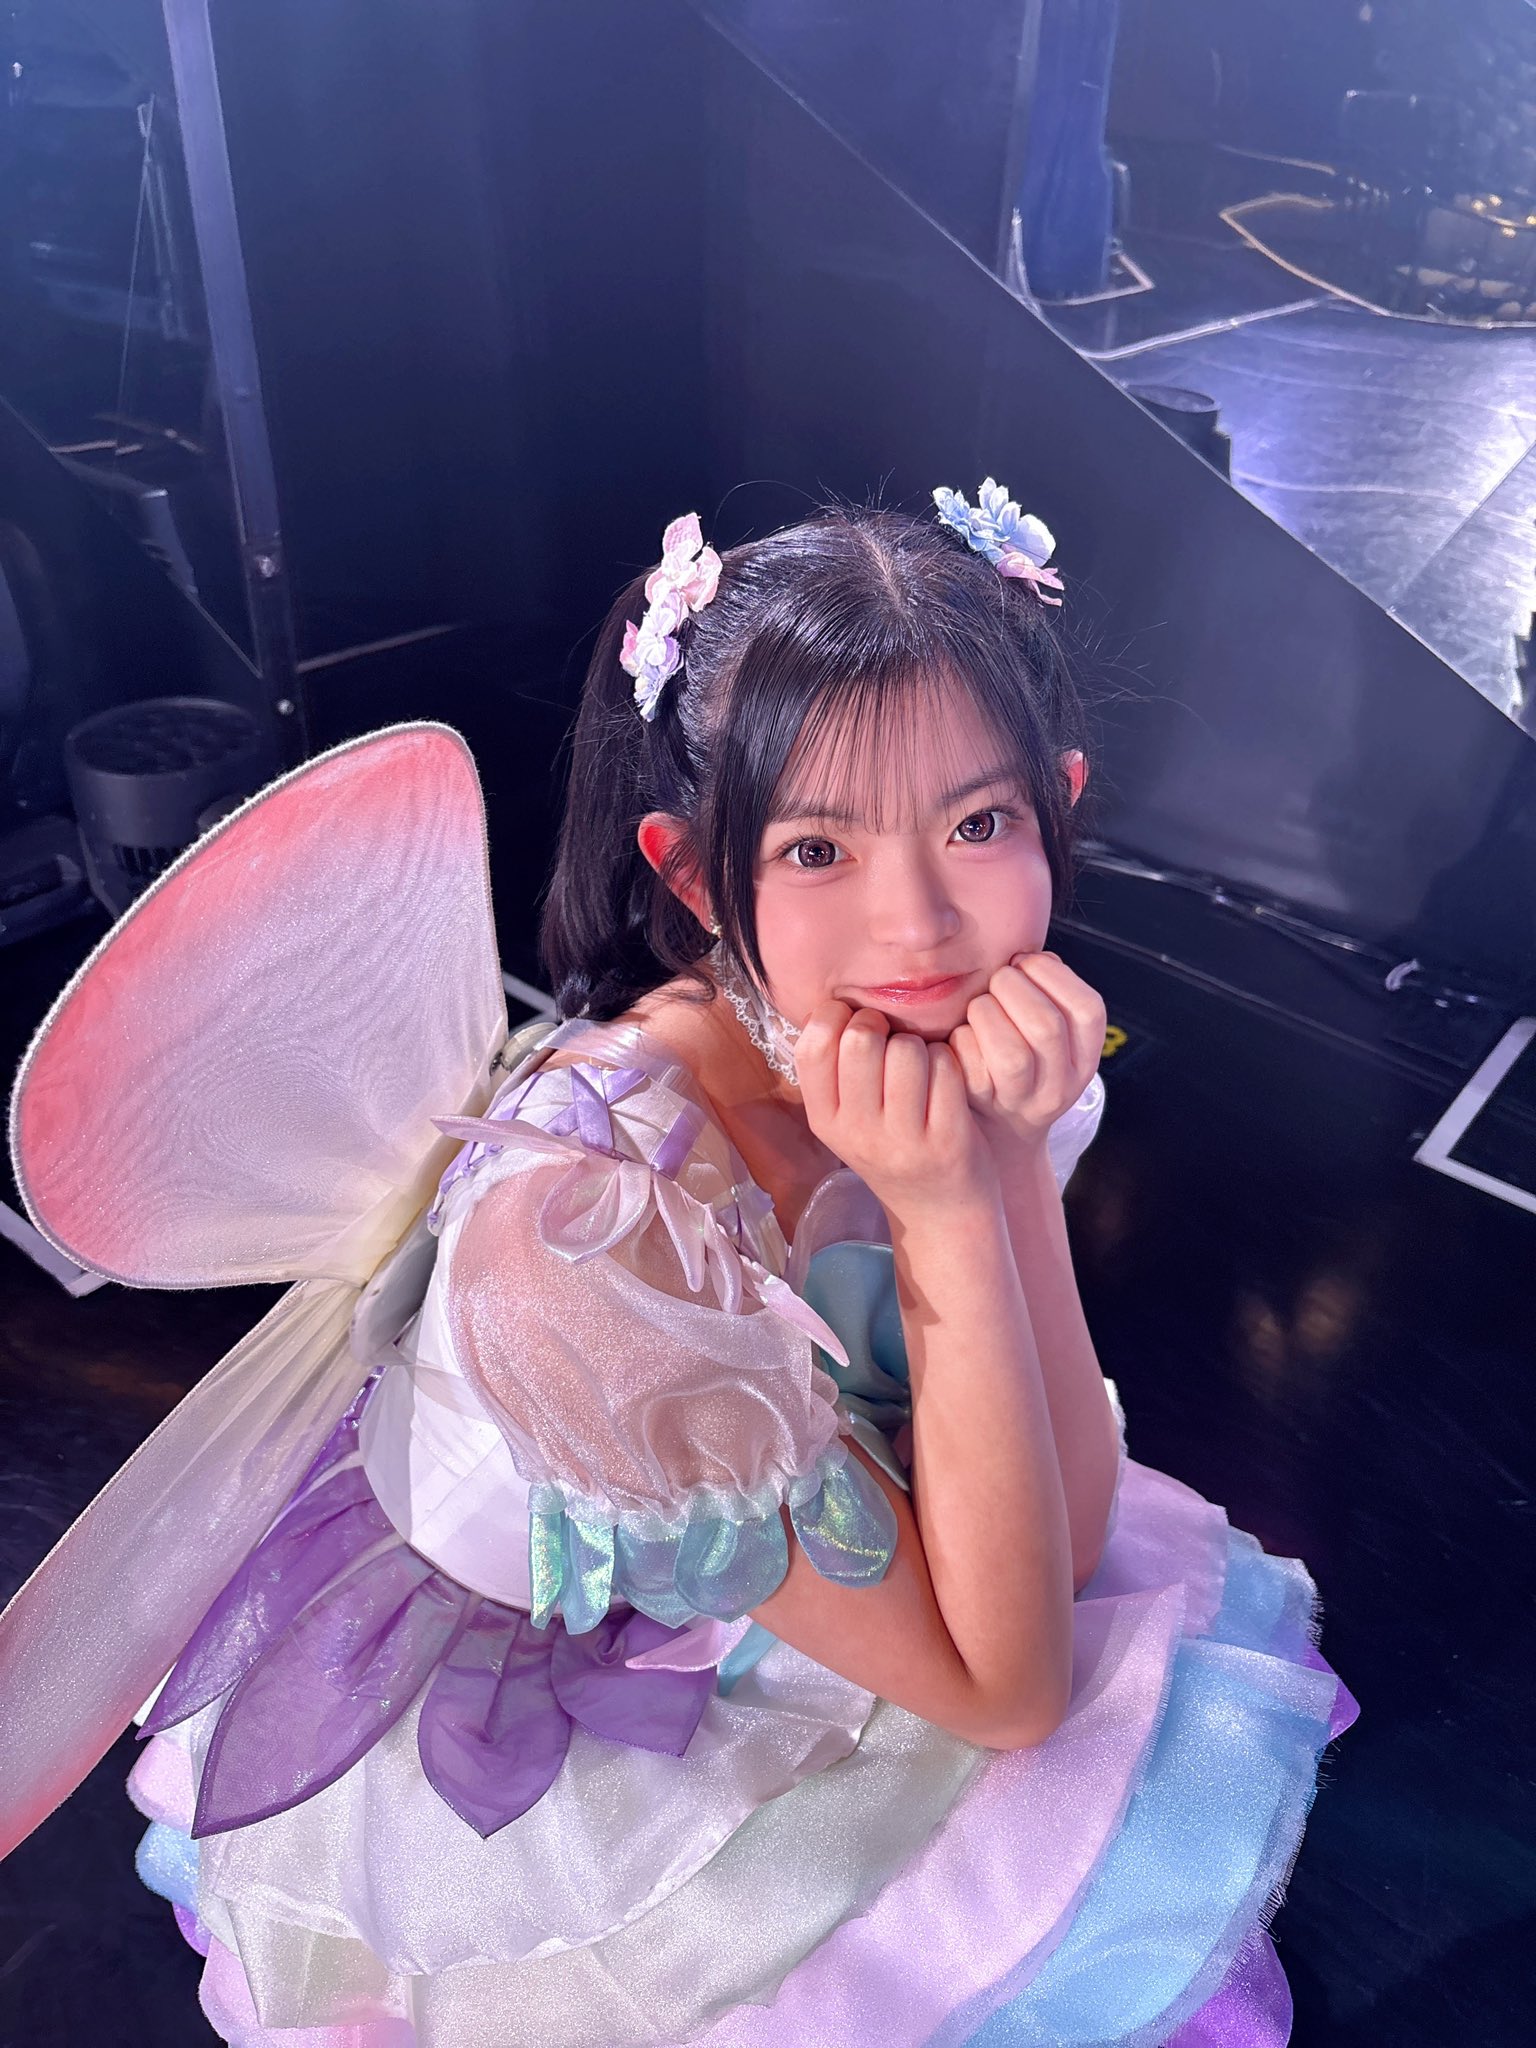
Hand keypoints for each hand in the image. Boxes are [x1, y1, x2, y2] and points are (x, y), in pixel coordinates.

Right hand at [794, 1001, 997, 1218]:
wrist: (940, 1214)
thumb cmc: (893, 1149)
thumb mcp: (848, 1121)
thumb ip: (835, 1071)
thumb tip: (833, 1002)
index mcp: (825, 1121)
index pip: (812, 1045)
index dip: (837, 1017)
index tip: (856, 1026)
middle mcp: (857, 1133)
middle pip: (861, 1039)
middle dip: (882, 1026)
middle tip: (893, 1043)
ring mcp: (902, 1140)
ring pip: (907, 1049)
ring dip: (920, 1045)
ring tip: (922, 1067)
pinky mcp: (946, 1140)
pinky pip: (945, 1067)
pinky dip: (950, 1061)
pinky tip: (946, 1080)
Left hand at [948, 952, 1105, 1156]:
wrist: (992, 1129)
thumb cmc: (1015, 1055)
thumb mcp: (1043, 1030)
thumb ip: (1046, 992)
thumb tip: (1030, 959)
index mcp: (1083, 1057)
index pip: (1089, 1010)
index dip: (1054, 975)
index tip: (1025, 962)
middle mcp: (1060, 1085)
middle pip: (1046, 1026)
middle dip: (1013, 987)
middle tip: (997, 981)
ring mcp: (1023, 1101)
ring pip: (1010, 1053)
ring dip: (986, 1012)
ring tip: (979, 1007)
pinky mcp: (983, 1107)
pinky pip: (970, 1065)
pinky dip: (960, 1039)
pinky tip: (962, 1036)